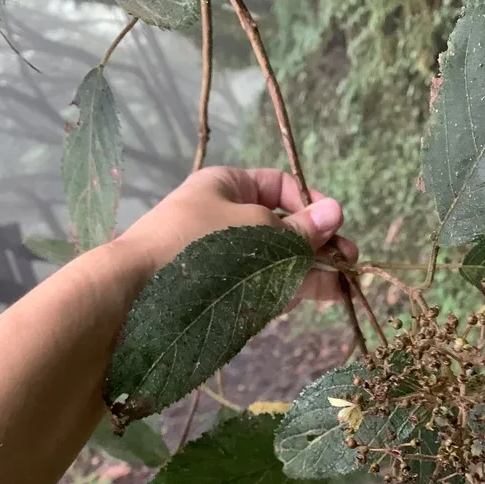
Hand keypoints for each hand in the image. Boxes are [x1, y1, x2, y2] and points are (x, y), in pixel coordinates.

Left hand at [115, 166, 357, 301]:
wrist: (134, 297)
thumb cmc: (194, 248)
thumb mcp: (256, 231)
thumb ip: (299, 229)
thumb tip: (337, 212)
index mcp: (227, 186)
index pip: (280, 186)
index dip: (311, 202)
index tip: (334, 224)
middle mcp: (228, 219)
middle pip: (285, 227)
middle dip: (319, 243)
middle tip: (350, 262)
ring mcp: (226, 259)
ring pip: (279, 260)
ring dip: (313, 270)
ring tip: (344, 285)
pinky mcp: (225, 294)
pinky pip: (267, 285)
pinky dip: (294, 289)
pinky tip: (320, 295)